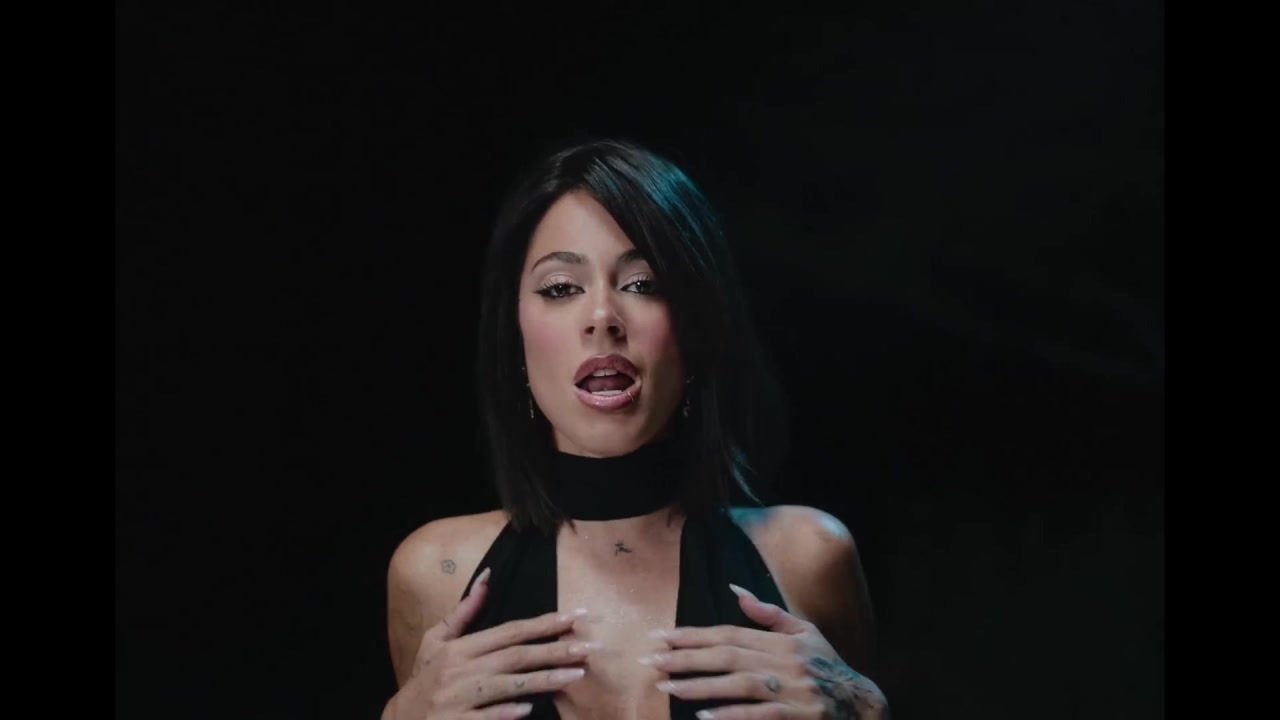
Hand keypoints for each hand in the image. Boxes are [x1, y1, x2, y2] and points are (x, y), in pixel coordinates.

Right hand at [386, 568, 602, 719]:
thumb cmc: (423, 678)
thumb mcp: (436, 641)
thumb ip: (464, 612)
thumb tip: (488, 577)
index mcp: (460, 648)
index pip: (510, 631)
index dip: (543, 623)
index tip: (574, 617)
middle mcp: (462, 670)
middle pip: (516, 656)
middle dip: (555, 650)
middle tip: (588, 647)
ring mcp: (460, 698)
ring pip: (508, 686)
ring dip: (543, 680)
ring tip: (576, 675)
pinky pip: (487, 717)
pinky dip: (507, 713)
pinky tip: (530, 709)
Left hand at [639, 584, 888, 718]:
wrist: (863, 705)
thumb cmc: (828, 666)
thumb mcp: (805, 632)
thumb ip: (768, 613)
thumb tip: (734, 589)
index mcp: (783, 640)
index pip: (730, 633)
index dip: (694, 634)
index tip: (661, 636)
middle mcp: (785, 662)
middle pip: (728, 655)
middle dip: (686, 657)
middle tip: (652, 661)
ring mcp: (792, 690)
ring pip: (739, 684)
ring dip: (700, 686)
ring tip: (668, 687)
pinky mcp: (797, 716)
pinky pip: (760, 715)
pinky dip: (731, 715)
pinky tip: (704, 717)